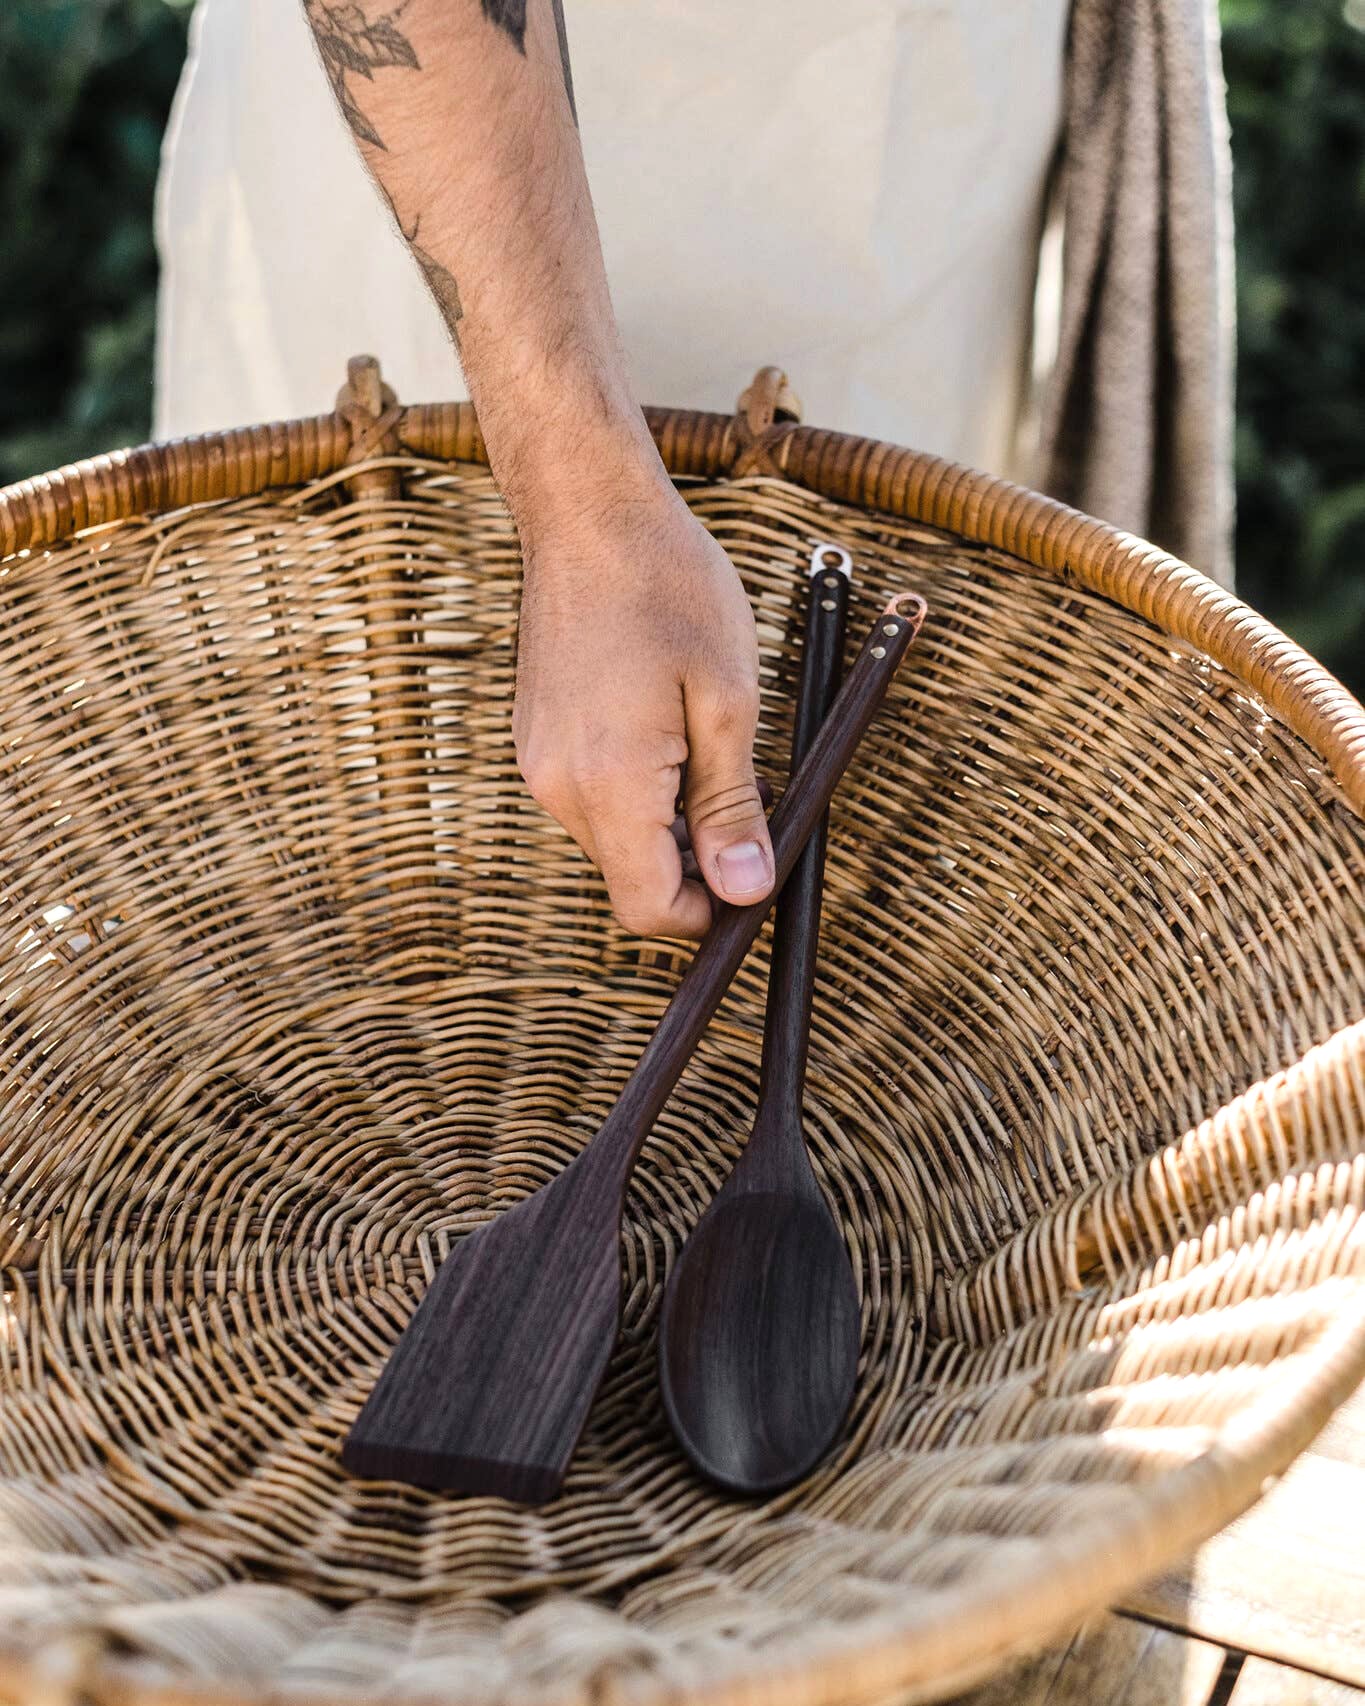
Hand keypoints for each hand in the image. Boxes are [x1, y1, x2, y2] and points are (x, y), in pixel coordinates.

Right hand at [512, 470, 772, 938]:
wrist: (588, 514)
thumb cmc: (668, 588)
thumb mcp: (728, 701)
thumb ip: (733, 807)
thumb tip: (746, 891)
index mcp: (609, 783)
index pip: (650, 908)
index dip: (711, 912)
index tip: (755, 874)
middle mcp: (558, 787)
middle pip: (634, 877)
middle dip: (698, 860)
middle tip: (753, 791)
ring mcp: (540, 765)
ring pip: (618, 838)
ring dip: (671, 819)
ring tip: (712, 741)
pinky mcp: (537, 741)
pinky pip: (596, 797)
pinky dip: (641, 787)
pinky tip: (670, 723)